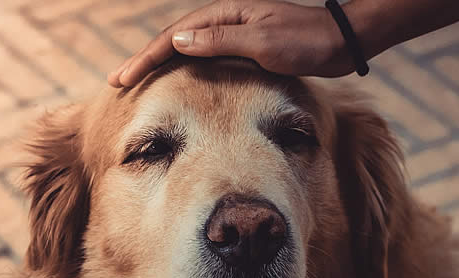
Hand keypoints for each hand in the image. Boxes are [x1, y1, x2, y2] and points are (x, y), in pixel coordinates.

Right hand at [108, 0, 354, 87]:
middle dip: (144, 60)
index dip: (145, 58)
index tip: (123, 78)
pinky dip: (184, 69)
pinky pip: (204, 58)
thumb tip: (177, 42)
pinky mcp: (244, 47)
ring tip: (137, 81)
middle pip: (173, 41)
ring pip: (186, 49)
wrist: (340, 42)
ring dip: (160, 65)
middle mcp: (224, 20)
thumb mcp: (262, 42)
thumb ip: (219, 41)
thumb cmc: (305, 41)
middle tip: (117, 81)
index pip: (173, 37)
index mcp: (224, 15)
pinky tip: (176, 80)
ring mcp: (233, 33)